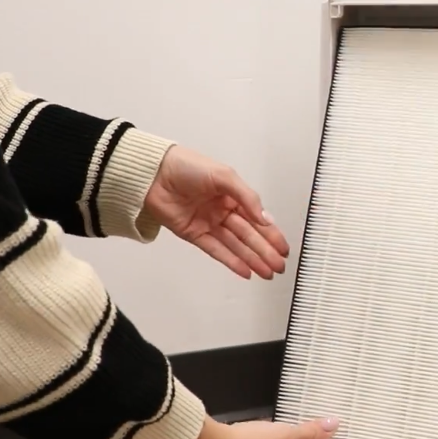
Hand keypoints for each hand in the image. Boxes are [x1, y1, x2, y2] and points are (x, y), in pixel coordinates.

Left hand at [145, 146, 289, 279]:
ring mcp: (209, 223)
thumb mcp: (225, 176)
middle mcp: (222, 210)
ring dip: (252, 259)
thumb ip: (247, 198)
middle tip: (279, 265)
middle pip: (249, 235)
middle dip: (265, 251)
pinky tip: (245, 271)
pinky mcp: (194, 234)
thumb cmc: (186, 166)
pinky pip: (216, 250)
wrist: (154, 174)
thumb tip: (265, 218)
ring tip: (267, 272)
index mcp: (232, 195)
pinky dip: (231, 261)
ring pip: (235, 245)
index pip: (257, 218)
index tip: (283, 247)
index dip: (272, 234)